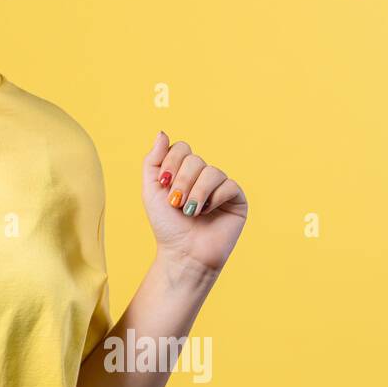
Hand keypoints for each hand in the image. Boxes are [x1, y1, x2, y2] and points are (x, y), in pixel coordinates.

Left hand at [141, 130, 246, 273]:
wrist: (184, 253)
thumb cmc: (167, 225)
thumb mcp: (151, 190)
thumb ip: (153, 160)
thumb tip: (162, 133)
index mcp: (184, 171)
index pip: (181, 148)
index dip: (171, 163)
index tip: (163, 184)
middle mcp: (203, 176)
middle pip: (195, 158)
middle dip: (182, 181)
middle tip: (176, 203)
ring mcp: (221, 186)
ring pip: (211, 171)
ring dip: (196, 193)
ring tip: (191, 212)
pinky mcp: (237, 199)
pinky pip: (228, 185)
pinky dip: (214, 199)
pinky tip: (208, 213)